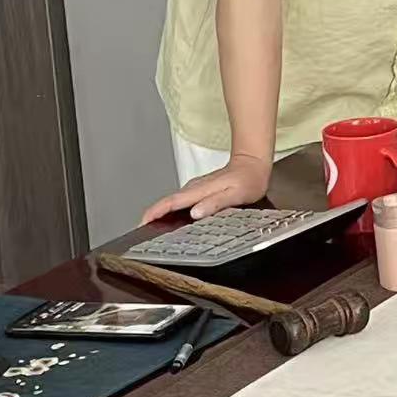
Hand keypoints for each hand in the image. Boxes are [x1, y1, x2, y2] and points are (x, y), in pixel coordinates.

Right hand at [141, 153, 271, 223]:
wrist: (253, 163)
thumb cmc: (248, 179)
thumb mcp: (236, 194)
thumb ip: (216, 203)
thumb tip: (195, 212)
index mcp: (200, 190)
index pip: (171, 202)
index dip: (155, 212)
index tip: (142, 223)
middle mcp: (194, 188)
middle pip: (167, 202)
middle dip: (153, 216)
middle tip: (143, 232)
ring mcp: (195, 188)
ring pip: (173, 201)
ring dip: (161, 213)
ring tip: (153, 229)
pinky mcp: (199, 189)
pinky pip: (180, 200)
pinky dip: (172, 209)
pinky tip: (172, 219)